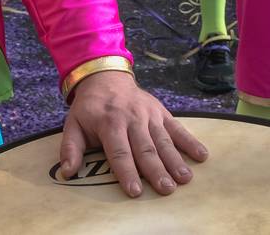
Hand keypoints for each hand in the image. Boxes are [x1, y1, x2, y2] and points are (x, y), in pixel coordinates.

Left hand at [60, 71, 205, 197]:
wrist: (107, 77)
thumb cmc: (90, 108)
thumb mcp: (73, 124)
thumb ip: (71, 148)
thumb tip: (68, 172)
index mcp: (109, 122)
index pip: (119, 151)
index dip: (127, 171)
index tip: (135, 191)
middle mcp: (132, 118)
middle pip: (145, 148)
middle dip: (156, 170)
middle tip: (166, 189)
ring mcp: (149, 114)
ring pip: (163, 140)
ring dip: (175, 160)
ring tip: (184, 178)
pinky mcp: (162, 112)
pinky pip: (177, 128)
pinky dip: (190, 141)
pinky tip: (201, 155)